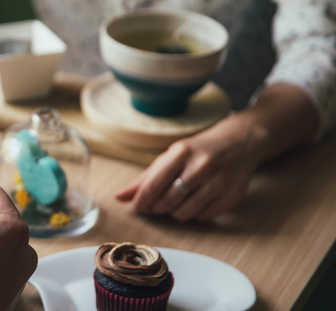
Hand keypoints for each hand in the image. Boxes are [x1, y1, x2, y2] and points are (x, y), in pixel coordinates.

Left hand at [115, 116, 264, 221]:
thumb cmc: (198, 150)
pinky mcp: (233, 195)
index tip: (138, 206)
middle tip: (158, 203)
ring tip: (177, 201)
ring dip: (175, 212)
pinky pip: (203, 217)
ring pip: (184, 213)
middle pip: (167, 202)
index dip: (141, 201)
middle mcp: (202, 166)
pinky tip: (196, 201)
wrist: (240, 142)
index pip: (153, 184)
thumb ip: (145, 178)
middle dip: (157, 207)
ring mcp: (220, 182)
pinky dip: (195, 214)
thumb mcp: (171, 156)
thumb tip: (119, 197)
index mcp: (182, 152)